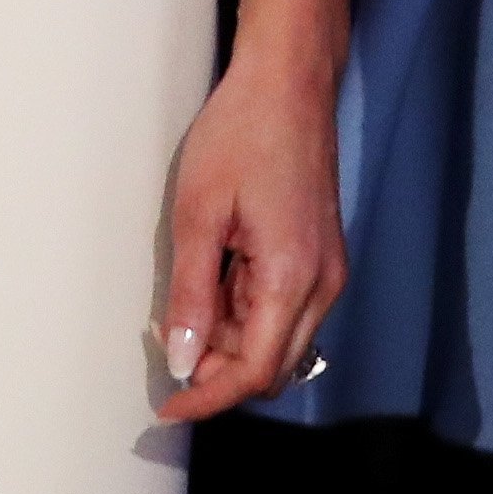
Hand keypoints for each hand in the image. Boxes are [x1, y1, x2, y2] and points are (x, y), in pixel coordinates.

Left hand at [153, 46, 344, 419]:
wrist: (288, 85)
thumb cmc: (241, 134)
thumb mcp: (198, 214)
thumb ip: (192, 294)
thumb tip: (184, 360)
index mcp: (293, 279)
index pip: (254, 371)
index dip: (210, 397)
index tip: (168, 409)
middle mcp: (322, 286)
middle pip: (271, 366)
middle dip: (218, 371)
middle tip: (166, 349)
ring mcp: (326, 272)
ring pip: (277, 340)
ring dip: (230, 338)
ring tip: (183, 299)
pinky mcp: (320, 258)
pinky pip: (284, 309)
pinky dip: (244, 311)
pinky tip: (212, 278)